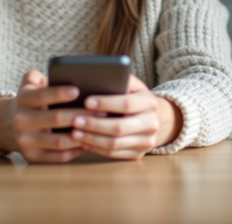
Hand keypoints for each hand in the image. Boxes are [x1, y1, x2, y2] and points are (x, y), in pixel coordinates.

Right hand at [0, 70, 102, 162]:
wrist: (9, 124)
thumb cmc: (31, 100)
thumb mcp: (29, 83)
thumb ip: (38, 75)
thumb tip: (57, 74)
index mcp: (23, 99)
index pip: (42, 95)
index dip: (60, 93)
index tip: (78, 90)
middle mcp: (21, 121)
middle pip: (56, 118)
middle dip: (81, 114)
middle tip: (102, 111)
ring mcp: (25, 141)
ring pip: (59, 141)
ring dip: (82, 135)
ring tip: (99, 127)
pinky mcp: (32, 157)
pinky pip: (59, 156)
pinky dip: (76, 150)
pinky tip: (88, 142)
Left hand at [68, 75, 182, 159]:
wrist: (156, 118)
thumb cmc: (135, 98)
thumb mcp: (133, 85)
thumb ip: (120, 79)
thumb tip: (96, 76)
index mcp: (149, 103)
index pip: (127, 104)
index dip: (106, 103)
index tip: (86, 101)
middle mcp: (151, 124)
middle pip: (119, 127)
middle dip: (94, 124)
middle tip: (75, 120)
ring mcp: (146, 142)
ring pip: (115, 144)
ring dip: (92, 139)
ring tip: (75, 133)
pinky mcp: (138, 154)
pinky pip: (114, 154)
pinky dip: (96, 149)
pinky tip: (83, 142)